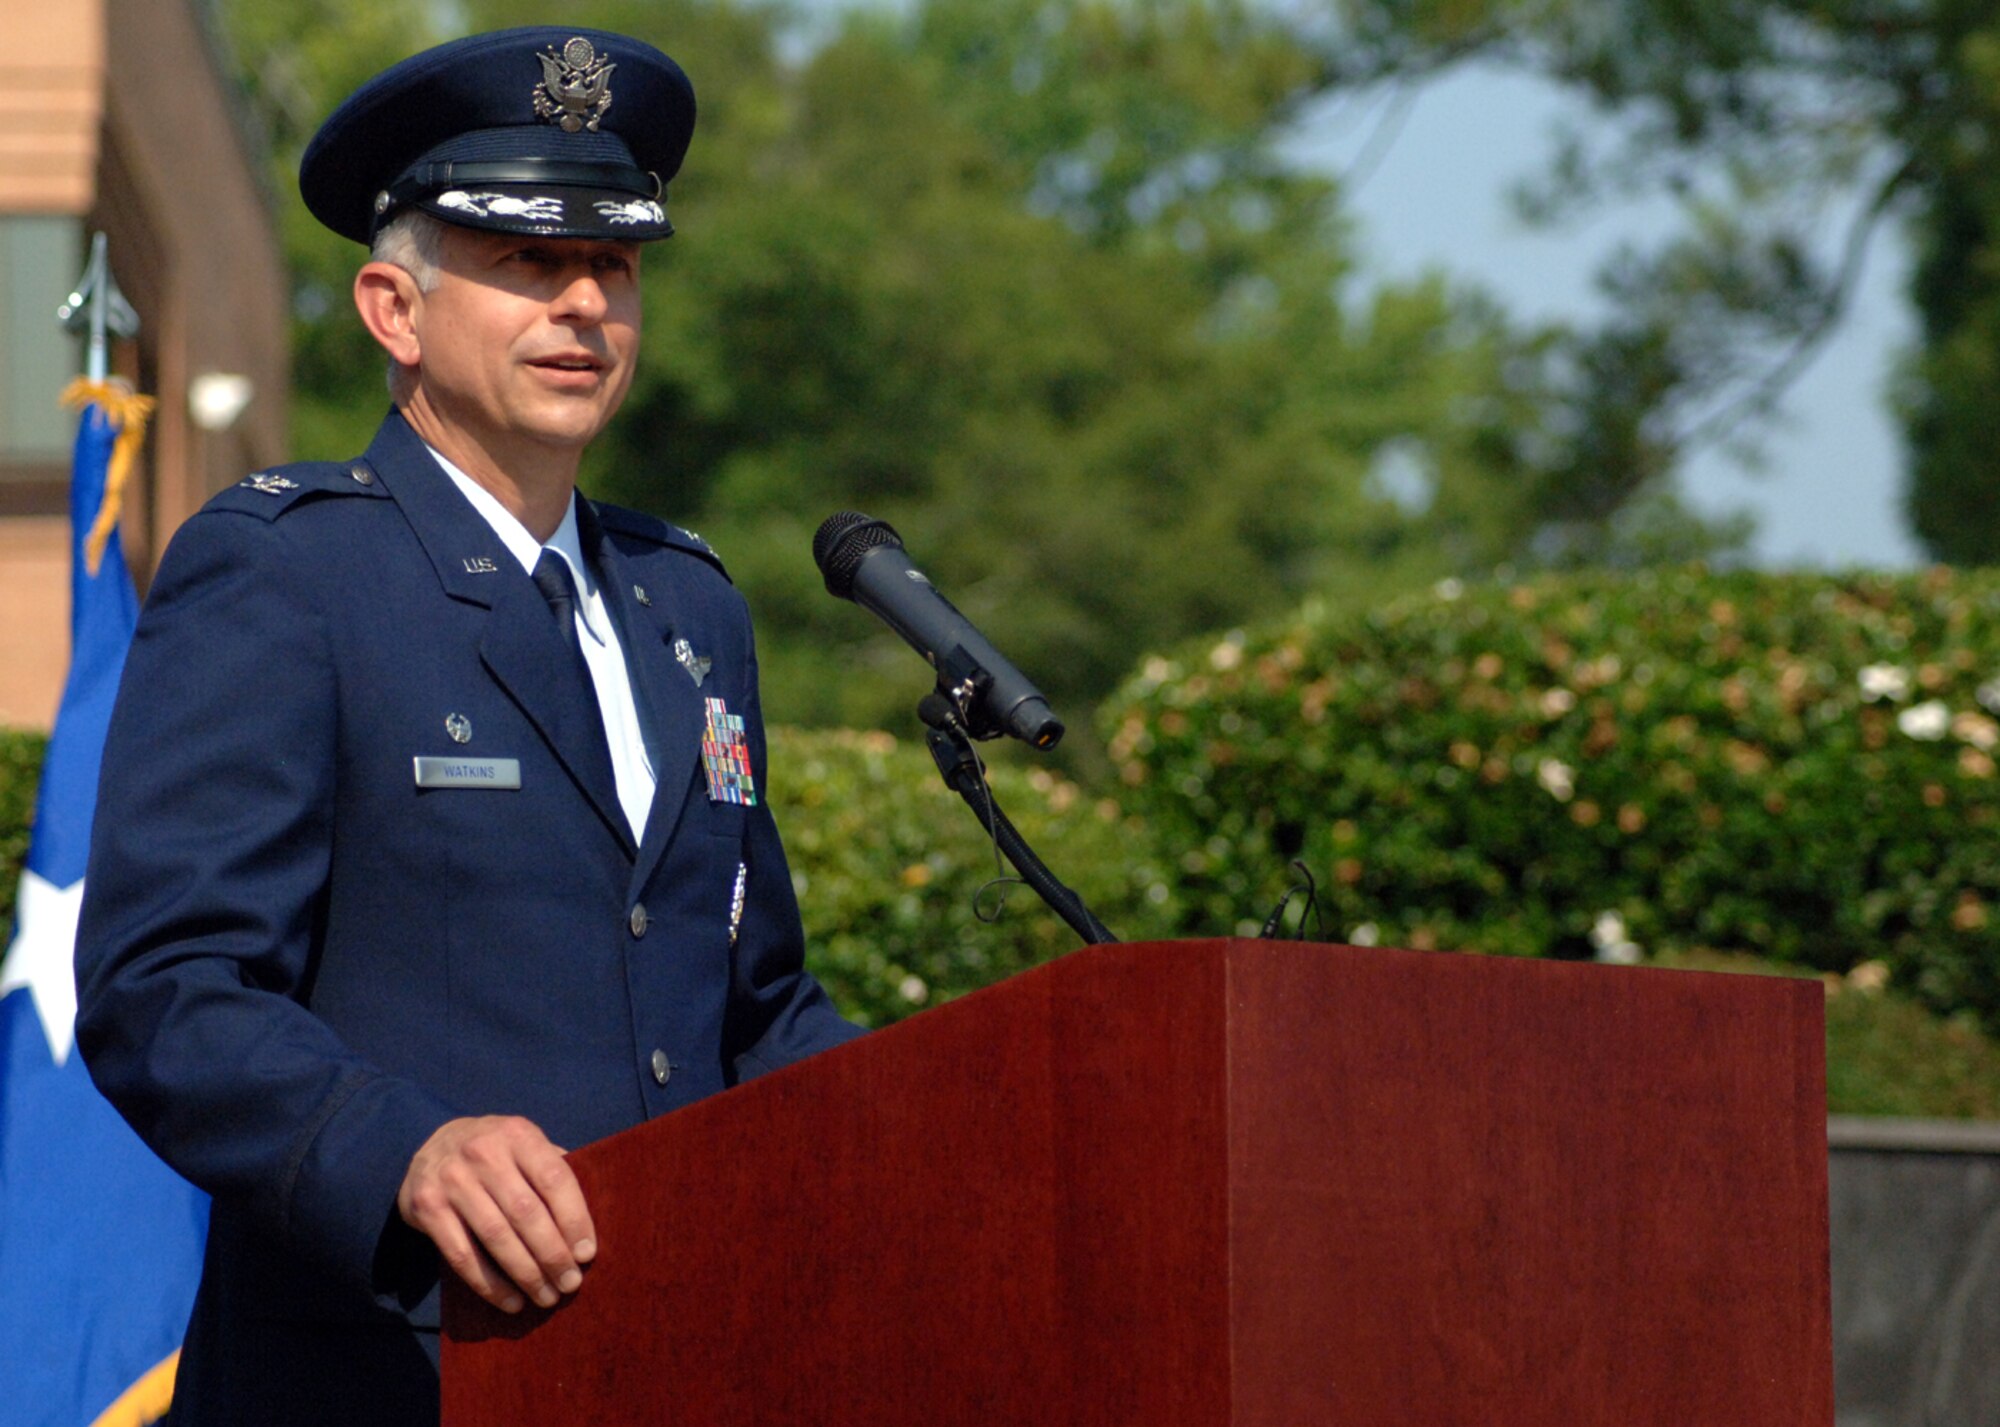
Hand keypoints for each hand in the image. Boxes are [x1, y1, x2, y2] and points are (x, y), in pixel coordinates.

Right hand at [397, 1115, 596, 1313]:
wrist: (429, 1144)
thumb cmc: (495, 1152)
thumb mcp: (523, 1143)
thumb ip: (552, 1169)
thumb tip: (588, 1221)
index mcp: (517, 1134)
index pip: (554, 1179)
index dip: (574, 1219)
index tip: (587, 1254)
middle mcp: (483, 1153)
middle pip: (526, 1213)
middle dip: (553, 1254)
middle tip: (570, 1283)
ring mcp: (452, 1180)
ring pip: (496, 1237)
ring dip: (525, 1274)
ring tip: (546, 1297)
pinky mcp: (427, 1208)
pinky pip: (462, 1256)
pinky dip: (490, 1284)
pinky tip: (511, 1302)